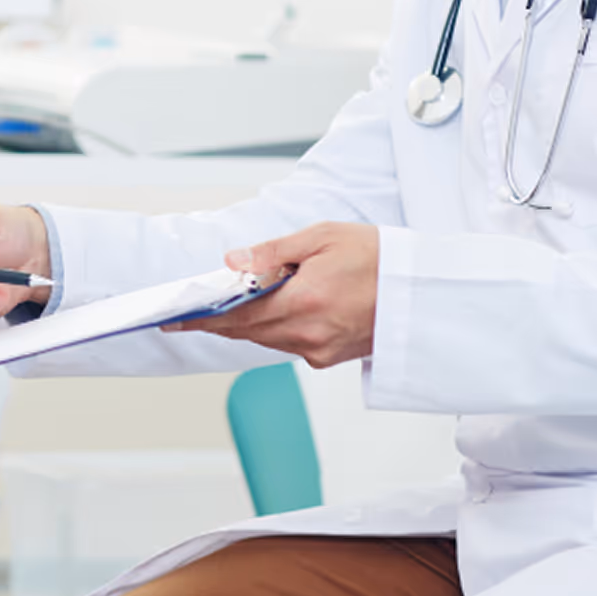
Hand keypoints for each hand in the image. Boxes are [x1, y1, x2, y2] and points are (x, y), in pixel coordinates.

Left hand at [168, 222, 379, 367]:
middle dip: (221, 320)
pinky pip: (289, 344)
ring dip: (250, 322)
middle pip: (248, 332)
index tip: (174, 320)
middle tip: (196, 307)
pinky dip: (276, 327)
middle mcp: (309, 335)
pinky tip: (278, 307)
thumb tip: (232, 262)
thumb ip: (270, 253)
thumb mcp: (321, 238)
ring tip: (238, 300)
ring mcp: (320, 351)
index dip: (202, 319)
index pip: (236, 317)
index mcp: (303, 303)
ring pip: (267, 339)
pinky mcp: (331, 357)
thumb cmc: (378, 257)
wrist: (422, 290)